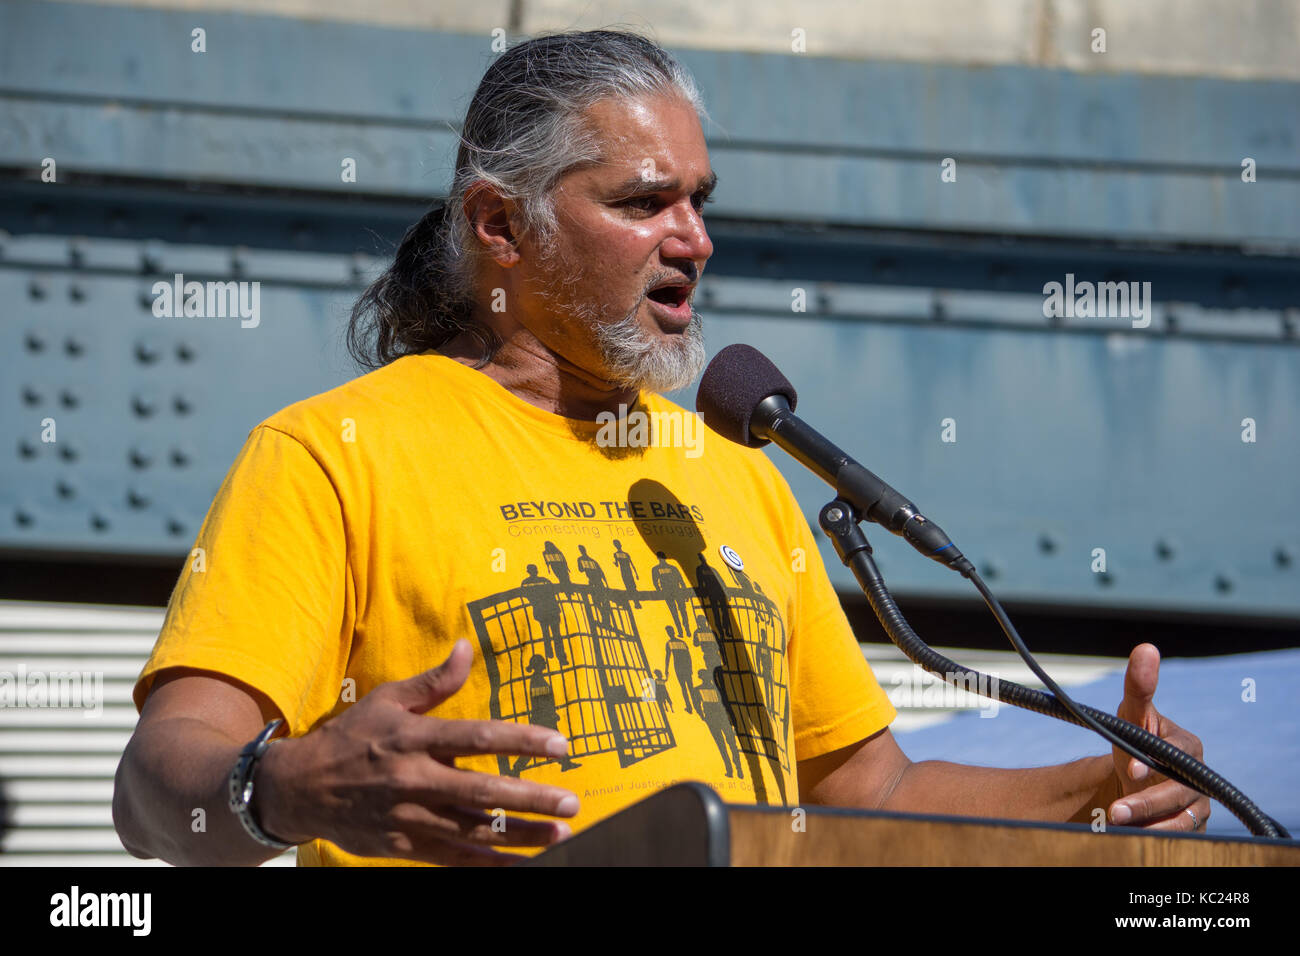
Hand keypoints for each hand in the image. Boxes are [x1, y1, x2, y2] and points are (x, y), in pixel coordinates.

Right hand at [254, 639, 579, 864]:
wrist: (300, 788)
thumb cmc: (352, 737)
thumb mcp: (388, 699)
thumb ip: (434, 680)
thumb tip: (467, 646)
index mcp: (414, 737)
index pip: (476, 737)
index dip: (520, 741)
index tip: (560, 744)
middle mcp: (413, 779)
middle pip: (481, 792)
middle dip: (530, 799)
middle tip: (570, 803)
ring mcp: (408, 817)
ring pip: (472, 831)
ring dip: (519, 836)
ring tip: (560, 836)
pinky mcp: (403, 847)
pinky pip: (453, 858)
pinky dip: (488, 864)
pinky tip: (519, 864)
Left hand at [1107, 643, 1209, 831]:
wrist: (1130, 779)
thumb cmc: (1132, 740)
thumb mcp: (1130, 715)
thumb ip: (1138, 687)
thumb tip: (1146, 648)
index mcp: (1187, 746)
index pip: (1176, 756)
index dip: (1152, 763)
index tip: (1129, 770)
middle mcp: (1199, 775)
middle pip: (1178, 793)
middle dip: (1146, 803)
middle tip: (1116, 812)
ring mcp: (1198, 802)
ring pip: (1180, 819)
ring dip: (1148, 823)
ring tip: (1118, 823)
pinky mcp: (1192, 825)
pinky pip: (1179, 834)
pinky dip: (1155, 834)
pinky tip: (1132, 832)